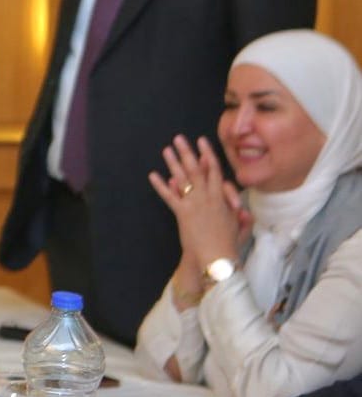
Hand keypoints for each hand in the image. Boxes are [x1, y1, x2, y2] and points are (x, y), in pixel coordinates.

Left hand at [148, 134, 242, 270]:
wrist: (217, 258)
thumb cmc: (229, 245)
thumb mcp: (240, 229)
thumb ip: (242, 217)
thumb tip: (244, 210)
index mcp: (221, 198)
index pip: (215, 171)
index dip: (208, 155)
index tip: (202, 142)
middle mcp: (207, 196)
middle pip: (196, 169)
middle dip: (187, 152)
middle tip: (179, 138)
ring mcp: (194, 203)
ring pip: (182, 178)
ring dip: (173, 162)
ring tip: (166, 150)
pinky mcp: (182, 212)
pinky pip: (169, 196)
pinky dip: (160, 185)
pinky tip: (152, 175)